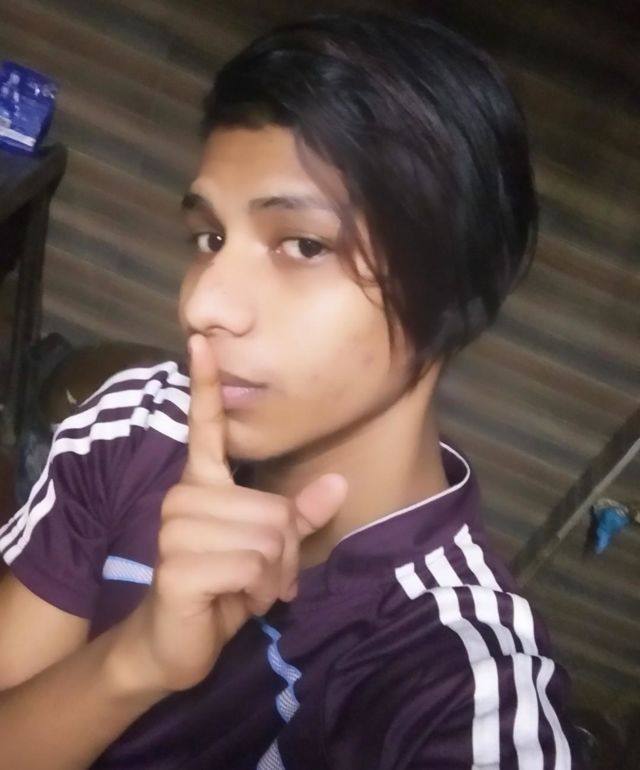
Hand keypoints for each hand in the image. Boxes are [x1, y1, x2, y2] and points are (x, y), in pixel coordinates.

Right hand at [111, 334, 346, 693]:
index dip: (205, 385)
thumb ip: (299, 516)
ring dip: (273, 576)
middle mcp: (184, 496)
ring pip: (267, 537)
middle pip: (274, 509)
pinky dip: (260, 592)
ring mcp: (175, 528)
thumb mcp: (269, 549)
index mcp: (203, 484)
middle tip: (264, 577)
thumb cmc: (225, 586)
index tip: (199, 340)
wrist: (177, 642)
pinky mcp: (176, 565)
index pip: (204, 427)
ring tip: (249, 590)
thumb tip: (338, 485)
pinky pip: (251, 565)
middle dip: (284, 553)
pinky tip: (237, 603)